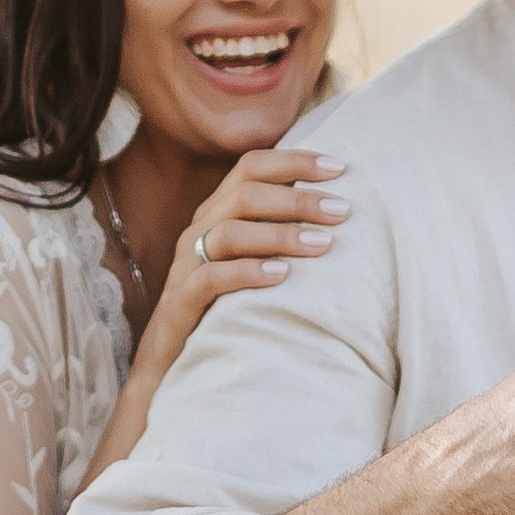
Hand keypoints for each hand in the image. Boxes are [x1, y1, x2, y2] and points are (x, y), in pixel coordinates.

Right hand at [140, 149, 348, 373]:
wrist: (172, 353)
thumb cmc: (228, 301)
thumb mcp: (254, 256)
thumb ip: (281, 229)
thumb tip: (340, 211)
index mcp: (218, 211)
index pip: (252, 167)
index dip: (294, 161)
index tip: (339, 168)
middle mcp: (201, 228)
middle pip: (244, 194)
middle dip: (297, 199)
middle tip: (341, 211)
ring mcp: (187, 263)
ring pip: (228, 232)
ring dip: (280, 234)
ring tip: (323, 244)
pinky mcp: (182, 300)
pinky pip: (210, 278)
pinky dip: (247, 272)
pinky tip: (282, 275)